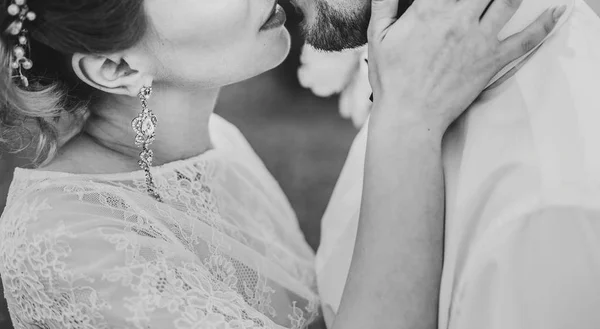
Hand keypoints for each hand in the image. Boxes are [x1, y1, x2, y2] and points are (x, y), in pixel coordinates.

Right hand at [367, 0, 565, 135]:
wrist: (409, 116)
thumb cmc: (391, 79)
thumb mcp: (377, 37)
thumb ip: (384, 5)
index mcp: (430, 9)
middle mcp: (459, 18)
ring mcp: (480, 39)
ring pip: (508, 0)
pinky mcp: (493, 61)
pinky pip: (527, 39)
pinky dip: (546, 23)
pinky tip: (557, 11)